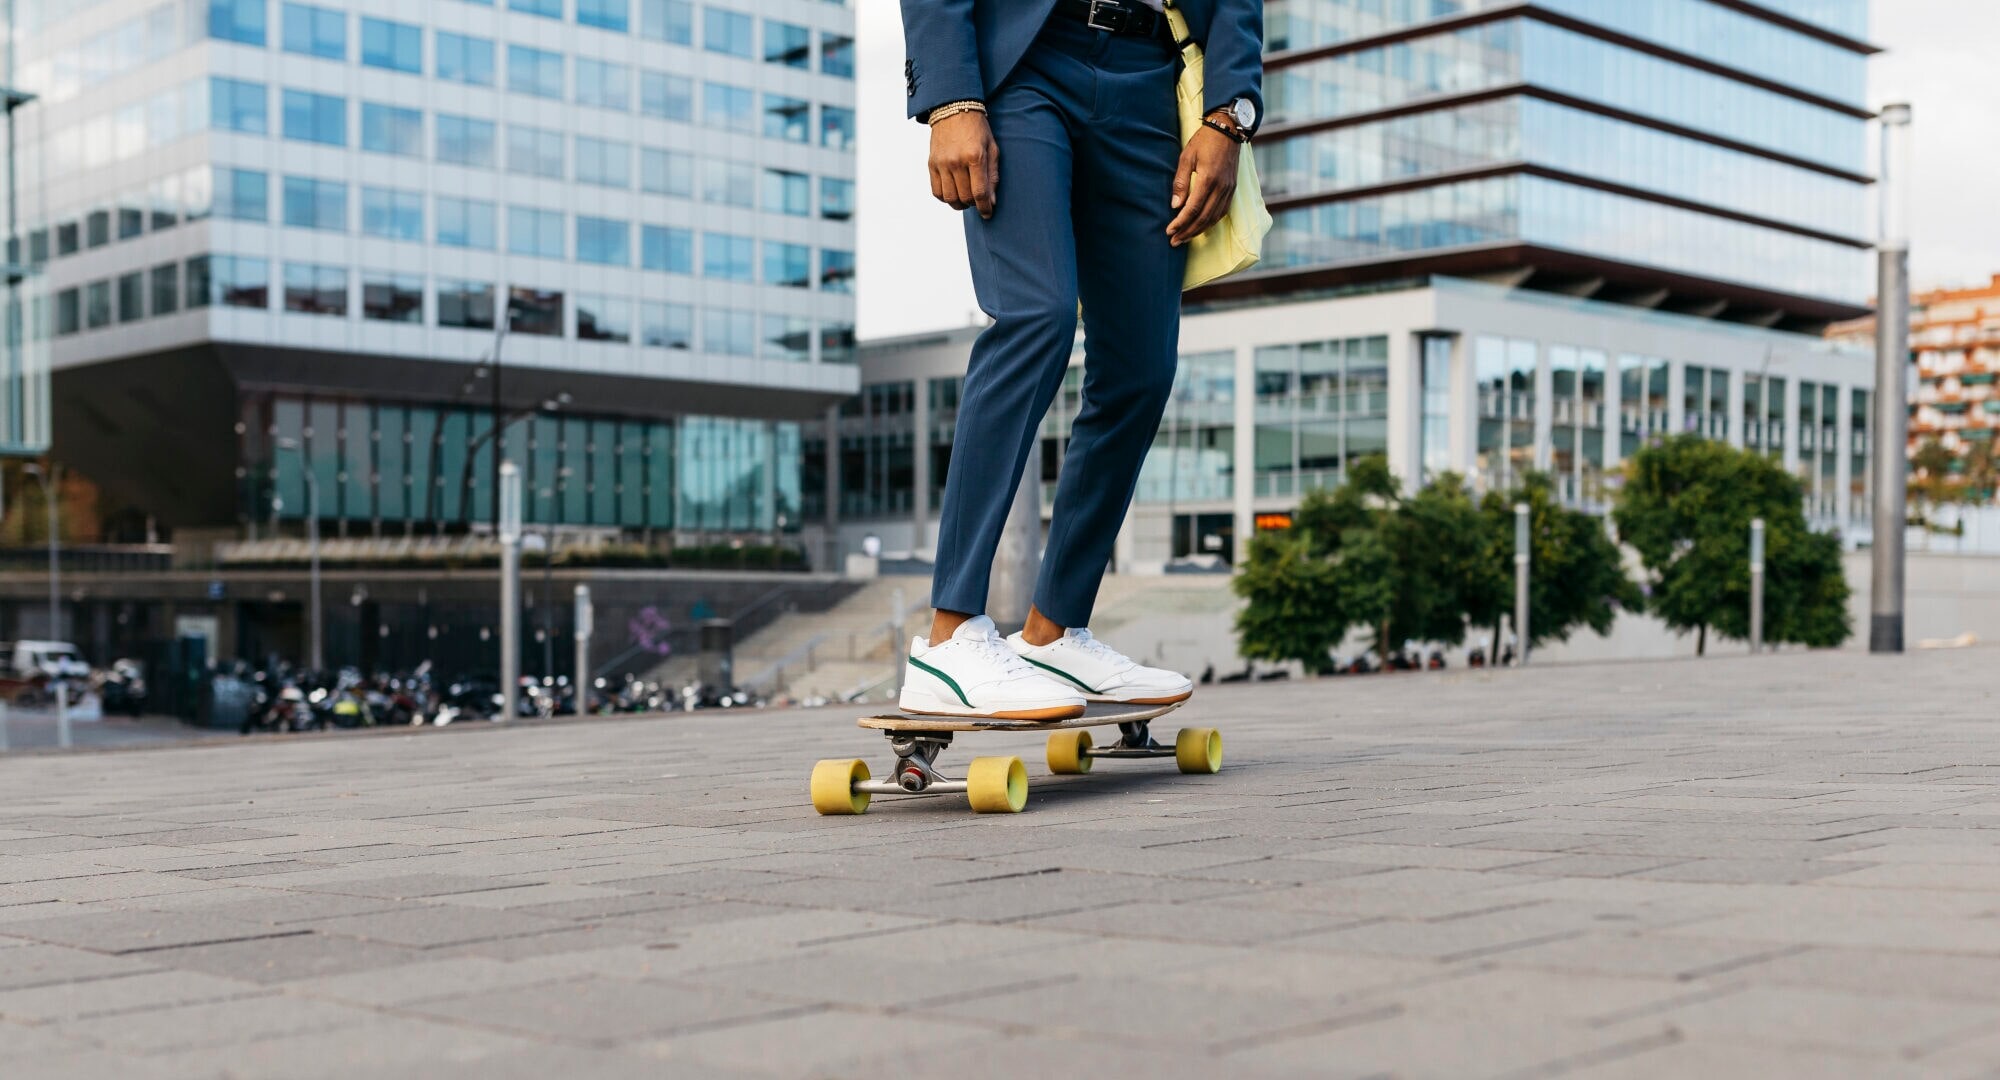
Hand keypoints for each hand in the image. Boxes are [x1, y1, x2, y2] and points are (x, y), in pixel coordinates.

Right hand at [928, 110, 998, 217]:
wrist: (953, 109)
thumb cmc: (977, 129)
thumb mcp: (992, 148)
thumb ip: (992, 175)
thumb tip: (992, 200)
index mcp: (974, 157)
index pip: (979, 192)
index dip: (985, 208)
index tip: (988, 214)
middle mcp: (956, 161)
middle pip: (965, 197)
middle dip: (974, 204)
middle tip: (978, 201)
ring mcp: (942, 163)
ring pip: (950, 198)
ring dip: (959, 204)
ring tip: (965, 199)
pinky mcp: (932, 164)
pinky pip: (936, 191)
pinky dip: (945, 198)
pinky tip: (953, 193)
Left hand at [1166, 126, 1240, 246]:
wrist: (1228, 129)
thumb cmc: (1204, 141)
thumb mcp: (1186, 157)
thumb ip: (1180, 182)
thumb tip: (1175, 206)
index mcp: (1208, 179)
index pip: (1193, 208)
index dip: (1181, 222)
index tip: (1169, 231)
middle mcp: (1221, 187)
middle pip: (1204, 218)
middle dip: (1188, 232)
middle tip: (1174, 242)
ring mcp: (1229, 189)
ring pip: (1214, 218)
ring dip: (1199, 230)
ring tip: (1185, 238)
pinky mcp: (1232, 189)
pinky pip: (1222, 211)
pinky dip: (1211, 222)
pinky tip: (1201, 227)